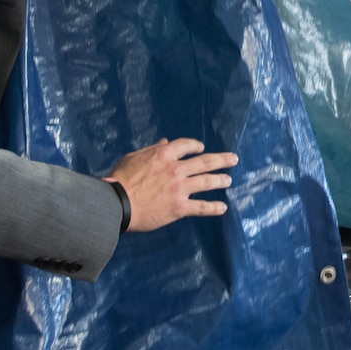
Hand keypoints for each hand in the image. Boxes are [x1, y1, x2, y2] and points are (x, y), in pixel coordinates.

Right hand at [104, 138, 235, 232]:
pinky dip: (213, 207)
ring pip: (206, 182)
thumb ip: (151, 149)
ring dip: (220, 180)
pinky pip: (201, 207)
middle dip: (221, 159)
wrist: (117, 203)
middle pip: (204, 162)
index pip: (187, 145)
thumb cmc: (120, 179)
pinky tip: (222, 207)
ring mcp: (179, 188)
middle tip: (233, 159)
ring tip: (228, 180)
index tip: (202, 148)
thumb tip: (165, 141)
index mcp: (164, 154)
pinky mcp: (179, 207)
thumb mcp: (133, 157)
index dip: (196, 146)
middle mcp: (176, 169)